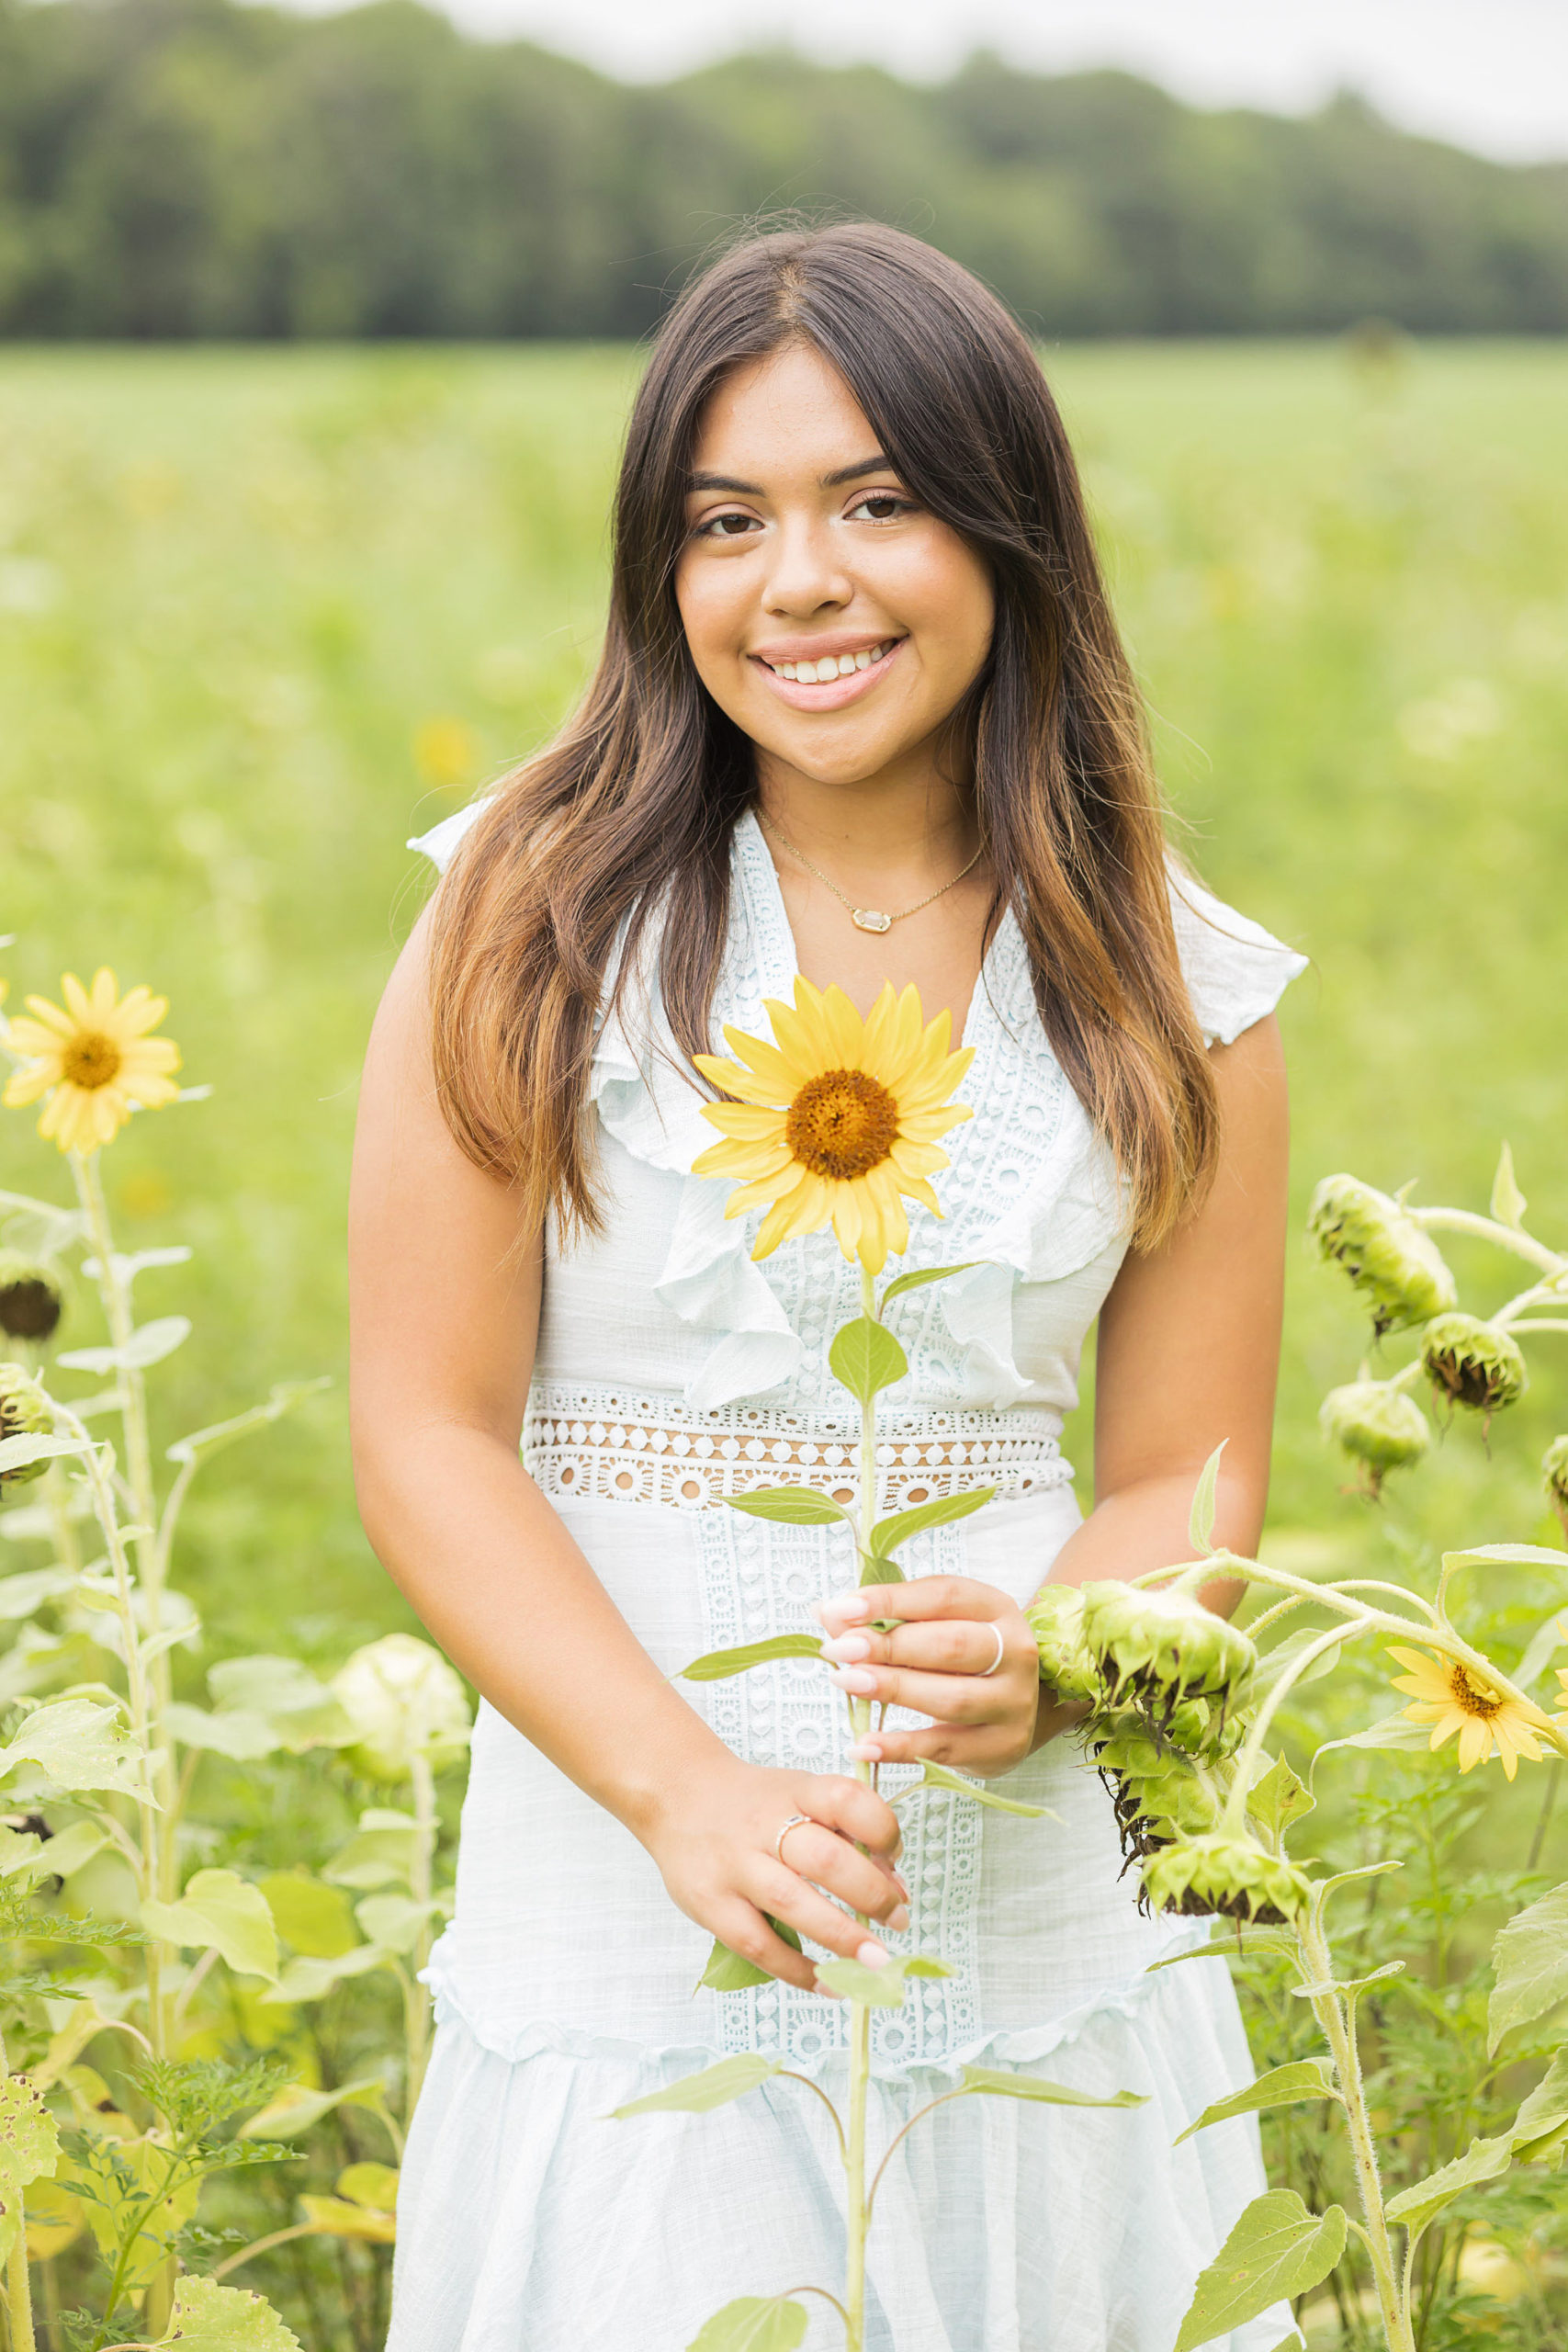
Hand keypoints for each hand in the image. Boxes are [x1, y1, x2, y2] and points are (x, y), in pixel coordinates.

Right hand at [640, 1755, 908, 1994]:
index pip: (846, 1800)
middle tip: (899, 1920)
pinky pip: (759, 1945)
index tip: (894, 1857)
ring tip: (876, 1961)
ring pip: (792, 1904)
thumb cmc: (754, 1804)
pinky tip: (830, 1984)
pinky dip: (799, 1971)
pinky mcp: (711, 1905)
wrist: (676, 1795)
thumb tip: (895, 1891)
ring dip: (842, 1938)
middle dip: (872, 1894)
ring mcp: (734, 1866)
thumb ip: (844, 1834)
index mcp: (794, 1790)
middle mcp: (763, 1825)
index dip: (882, 1829)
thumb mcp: (798, 1795)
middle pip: (824, 1858)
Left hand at [817, 1576, 1040, 1776]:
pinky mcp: (1002, 1746)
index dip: (891, 1599)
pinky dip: (900, 1747)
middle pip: (951, 1645)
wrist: (1018, 1708)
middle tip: (840, 1649)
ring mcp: (1013, 1702)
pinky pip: (944, 1748)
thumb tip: (826, 1613)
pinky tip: (863, 1744)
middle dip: (889, 1646)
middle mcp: (1014, 1651)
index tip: (843, 1608)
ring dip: (893, 1689)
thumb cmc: (963, 1660)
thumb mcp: (934, 1627)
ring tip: (846, 1682)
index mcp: (996, 1608)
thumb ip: (883, 1620)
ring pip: (951, 1698)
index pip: (944, 1595)